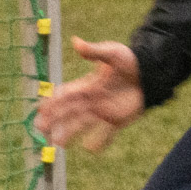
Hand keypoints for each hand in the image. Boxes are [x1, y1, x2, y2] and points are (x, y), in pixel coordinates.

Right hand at [35, 37, 145, 152]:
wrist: (150, 73)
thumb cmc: (130, 61)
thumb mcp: (112, 53)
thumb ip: (93, 52)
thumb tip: (75, 41)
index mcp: (88, 85)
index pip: (65, 95)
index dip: (52, 101)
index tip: (40, 109)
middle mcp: (91, 101)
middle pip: (68, 112)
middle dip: (54, 120)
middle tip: (40, 129)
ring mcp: (103, 112)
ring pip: (82, 125)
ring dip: (69, 133)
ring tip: (57, 143)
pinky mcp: (117, 121)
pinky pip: (106, 134)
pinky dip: (99, 142)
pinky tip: (90, 149)